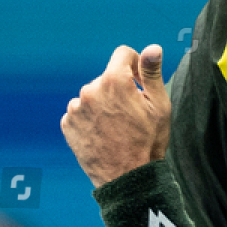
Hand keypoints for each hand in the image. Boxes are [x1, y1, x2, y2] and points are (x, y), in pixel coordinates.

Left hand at [61, 45, 170, 186]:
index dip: (135, 66)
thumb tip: (152, 48)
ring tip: (115, 128)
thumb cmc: (148, 142)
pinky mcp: (67, 124)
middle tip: (130, 115)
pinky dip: (89, 119)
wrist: (127, 179)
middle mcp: (90, 90)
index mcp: (114, 81)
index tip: (139, 84)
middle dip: (118, 89)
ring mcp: (76, 108)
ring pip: (92, 96)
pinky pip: (80, 113)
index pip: (123, 54)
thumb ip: (152, 73)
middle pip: (106, 78)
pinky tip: (102, 135)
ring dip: (102, 105)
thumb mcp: (159, 106)